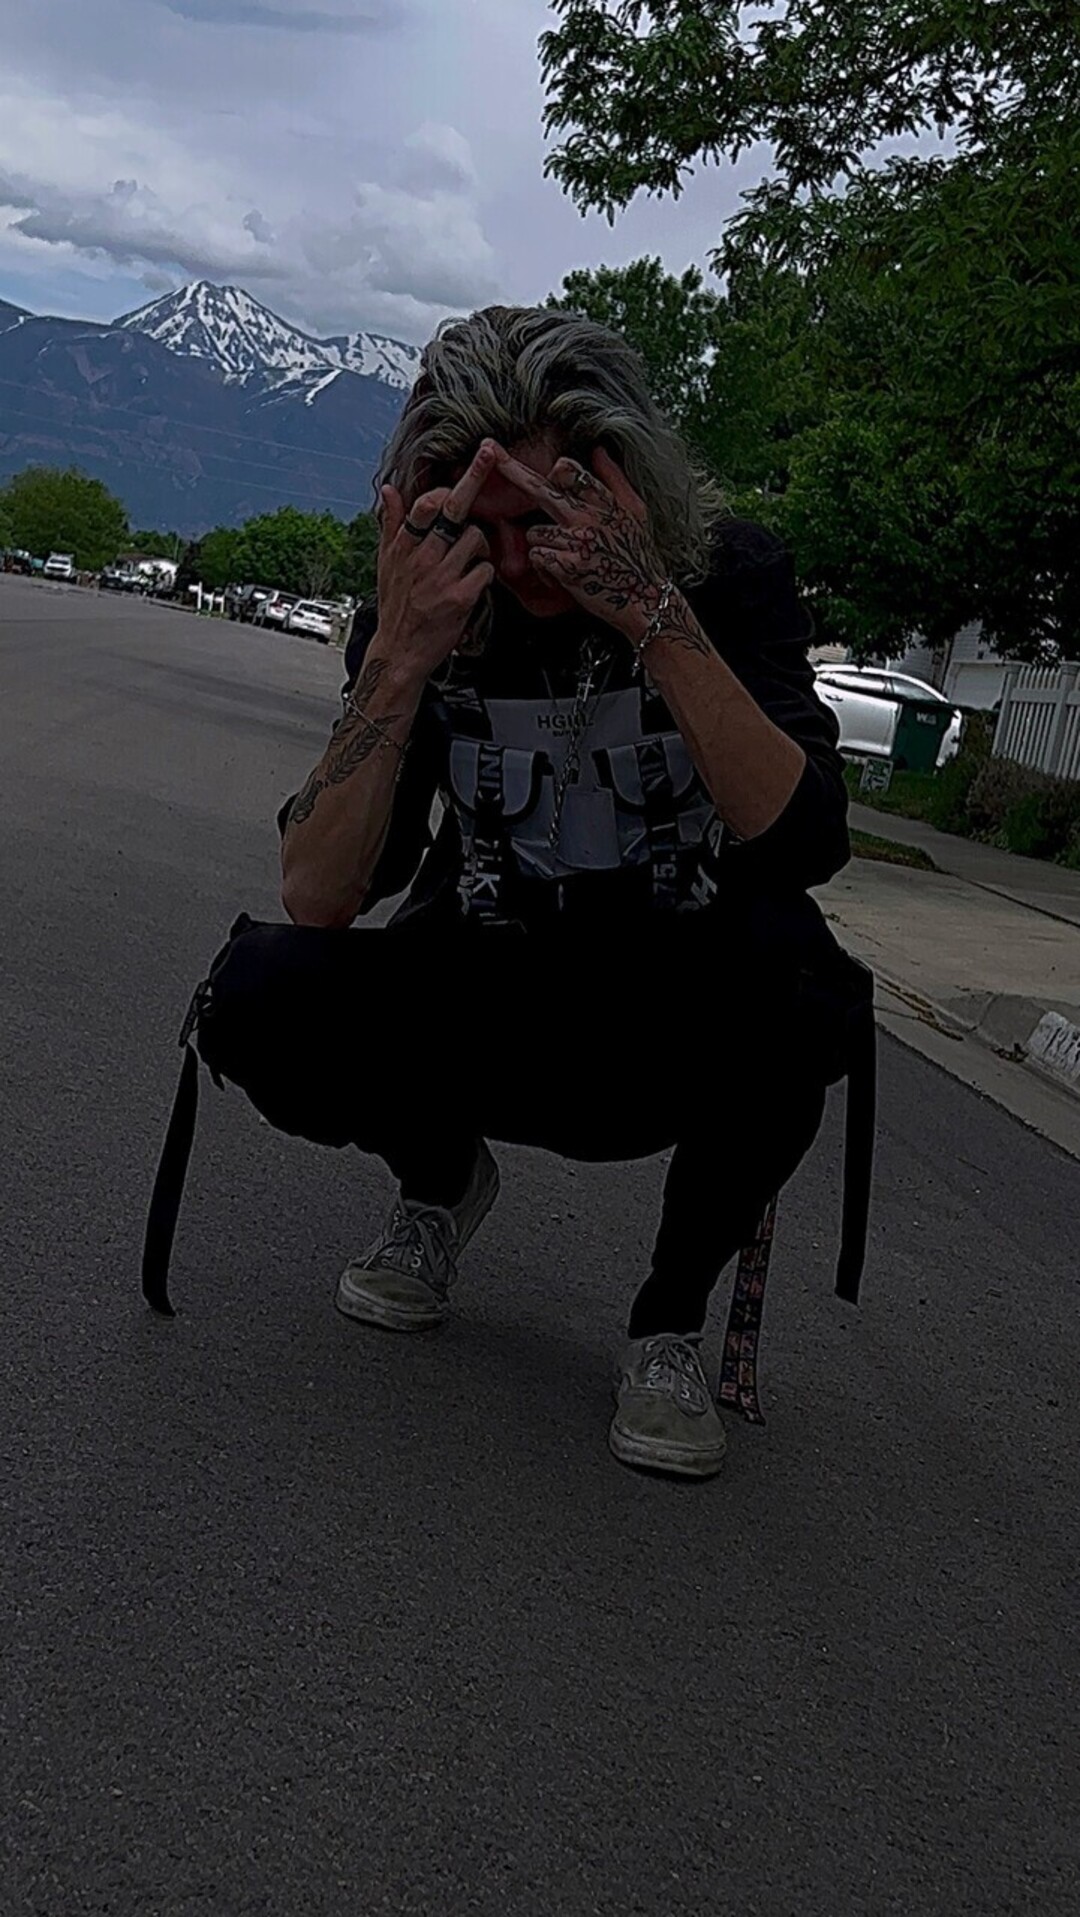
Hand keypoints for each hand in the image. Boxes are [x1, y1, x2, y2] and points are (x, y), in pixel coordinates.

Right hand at [374, 442, 496, 686]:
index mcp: (403, 545)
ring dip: (481, 544)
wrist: (399, 652)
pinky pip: (485, 571)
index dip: (450, 480)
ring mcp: (439, 577)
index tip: (472, 459)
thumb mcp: (386, 564)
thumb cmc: (396, 606)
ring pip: (475, 537)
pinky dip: (485, 574)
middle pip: (452, 509)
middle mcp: (421, 557)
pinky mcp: (458, 598)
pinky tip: (474, 583)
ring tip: (472, 558)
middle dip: (474, 478)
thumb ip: (391, 525)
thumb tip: (390, 490)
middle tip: (490, 453)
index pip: (425, 503)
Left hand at [495, 445, 668, 641]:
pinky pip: (538, 558)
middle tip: (488, 449)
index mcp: (604, 501)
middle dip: (511, 469)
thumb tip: (598, 450)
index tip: (539, 462)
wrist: (646, 599)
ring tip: (565, 560)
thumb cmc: (639, 556)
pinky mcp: (569, 567)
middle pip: (540, 488)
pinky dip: (544, 570)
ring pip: (534, 532)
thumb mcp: (636, 512)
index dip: (553, 469)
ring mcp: (578, 541)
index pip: (569, 470)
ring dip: (542, 547)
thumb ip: (614, 479)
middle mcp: (589, 517)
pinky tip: (563, 577)